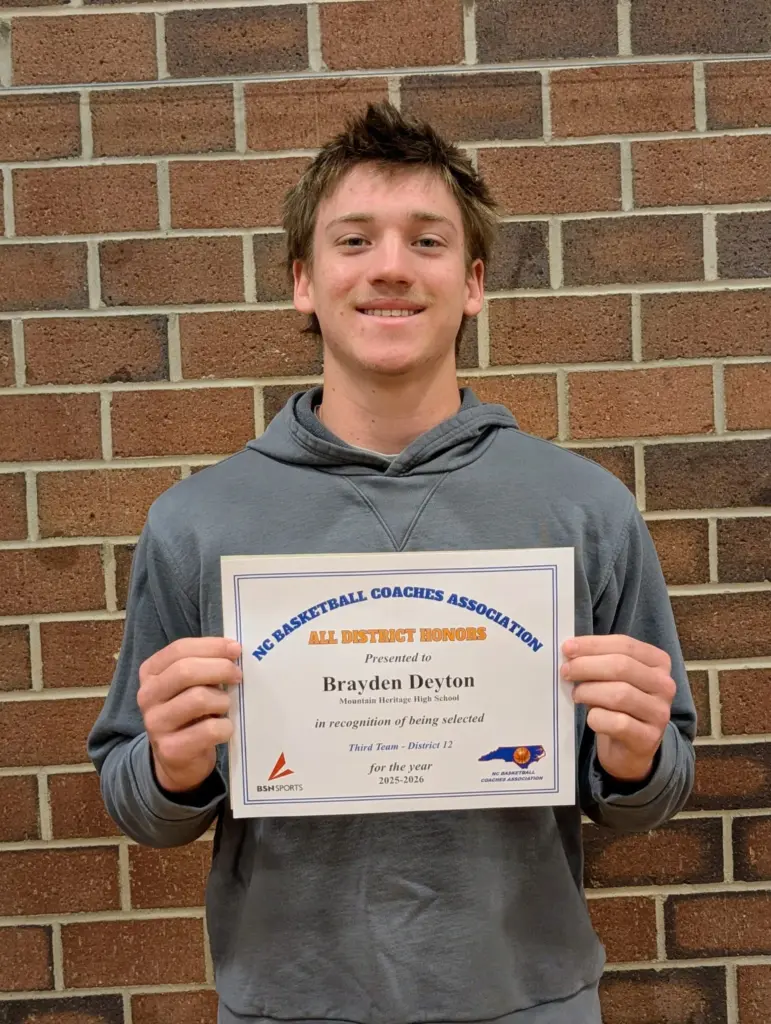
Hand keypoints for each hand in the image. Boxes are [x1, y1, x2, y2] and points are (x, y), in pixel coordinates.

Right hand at [138, 637, 241, 793]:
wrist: (177, 760)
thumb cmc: (190, 714)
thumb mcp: (189, 686)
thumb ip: (203, 666)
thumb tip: (233, 650)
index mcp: (150, 673)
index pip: (179, 649)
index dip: (212, 646)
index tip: (236, 649)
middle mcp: (147, 696)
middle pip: (186, 671)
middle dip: (220, 668)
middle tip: (238, 675)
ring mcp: (156, 724)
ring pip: (198, 698)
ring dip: (222, 700)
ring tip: (225, 706)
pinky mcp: (171, 749)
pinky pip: (209, 730)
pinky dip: (225, 727)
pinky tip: (224, 728)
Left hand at [562, 635, 675, 782]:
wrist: (629, 748)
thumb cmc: (617, 706)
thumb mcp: (612, 679)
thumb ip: (598, 662)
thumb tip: (570, 651)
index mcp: (658, 662)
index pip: (625, 645)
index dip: (593, 645)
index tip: (568, 648)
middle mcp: (664, 685)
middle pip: (622, 666)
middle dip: (587, 666)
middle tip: (566, 672)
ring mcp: (659, 713)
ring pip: (619, 694)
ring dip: (589, 692)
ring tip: (577, 695)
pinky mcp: (648, 737)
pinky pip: (618, 723)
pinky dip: (597, 718)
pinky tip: (592, 718)